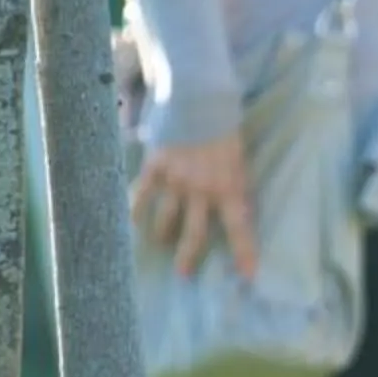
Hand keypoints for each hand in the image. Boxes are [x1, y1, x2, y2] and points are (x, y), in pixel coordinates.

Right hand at [131, 133, 256, 280]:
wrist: (197, 100)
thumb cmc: (224, 129)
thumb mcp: (239, 160)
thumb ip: (233, 186)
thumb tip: (234, 210)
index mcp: (230, 188)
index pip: (240, 227)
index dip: (244, 252)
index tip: (248, 276)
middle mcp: (203, 190)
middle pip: (195, 234)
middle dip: (188, 257)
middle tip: (183, 274)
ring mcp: (176, 182)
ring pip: (166, 221)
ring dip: (163, 236)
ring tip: (160, 243)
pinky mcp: (155, 170)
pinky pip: (141, 198)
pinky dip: (134, 213)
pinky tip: (129, 226)